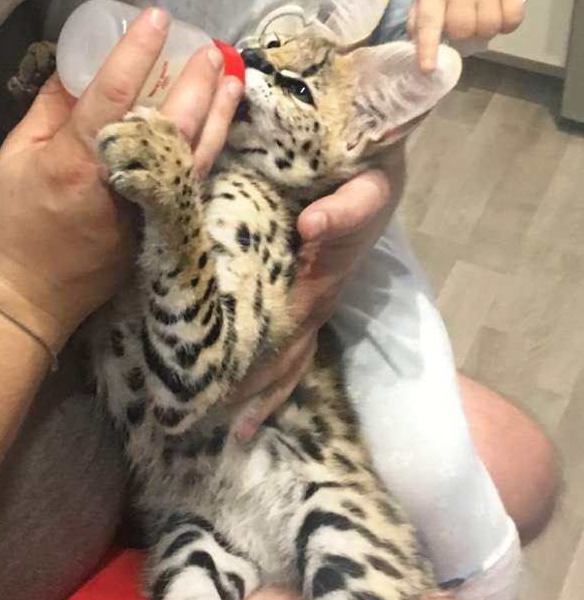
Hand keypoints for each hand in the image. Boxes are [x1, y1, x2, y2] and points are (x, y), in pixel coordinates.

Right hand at [0, 13, 241, 350]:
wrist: (25, 300)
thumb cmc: (10, 226)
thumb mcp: (15, 157)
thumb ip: (51, 108)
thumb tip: (78, 65)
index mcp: (79, 159)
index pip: (116, 91)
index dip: (139, 50)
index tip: (158, 18)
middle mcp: (123, 180)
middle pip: (174, 119)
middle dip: (197, 79)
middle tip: (209, 47)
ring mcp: (149, 208)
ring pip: (198, 150)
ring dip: (218, 111)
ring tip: (231, 76)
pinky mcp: (162, 229)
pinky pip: (196, 179)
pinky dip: (212, 146)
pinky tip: (221, 125)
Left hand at [234, 149, 404, 440]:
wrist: (380, 164)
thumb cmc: (370, 176)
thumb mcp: (367, 188)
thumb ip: (345, 210)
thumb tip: (310, 226)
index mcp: (319, 291)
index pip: (286, 350)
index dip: (260, 385)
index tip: (231, 419)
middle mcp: (315, 304)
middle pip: (284, 366)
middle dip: (254, 401)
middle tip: (219, 435)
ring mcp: (314, 298)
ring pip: (287, 355)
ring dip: (262, 390)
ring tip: (233, 424)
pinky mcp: (309, 285)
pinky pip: (287, 333)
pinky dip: (270, 361)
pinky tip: (246, 370)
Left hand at [407, 0, 523, 71]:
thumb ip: (418, 22)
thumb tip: (416, 48)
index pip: (429, 23)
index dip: (428, 48)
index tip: (428, 69)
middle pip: (463, 31)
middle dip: (461, 34)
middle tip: (462, 22)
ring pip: (488, 29)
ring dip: (484, 31)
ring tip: (479, 18)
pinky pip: (512, 21)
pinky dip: (507, 26)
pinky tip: (498, 14)